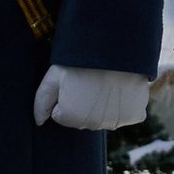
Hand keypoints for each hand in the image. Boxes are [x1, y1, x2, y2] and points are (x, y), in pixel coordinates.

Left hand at [34, 65, 153, 131]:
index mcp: (70, 117)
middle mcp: (93, 125)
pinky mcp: (135, 116)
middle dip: (83, 103)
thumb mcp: (54, 76)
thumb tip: (39, 122)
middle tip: (89, 81)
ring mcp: (115, 122)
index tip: (74, 82)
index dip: (65, 96)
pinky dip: (124, 105)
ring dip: (103, 105)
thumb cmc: (82, 60)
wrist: (118, 48)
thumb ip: (41, 101)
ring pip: (103, 118)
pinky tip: (122, 89)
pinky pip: (125, 116)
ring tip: (106, 82)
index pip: (61, 114)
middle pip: (82, 118)